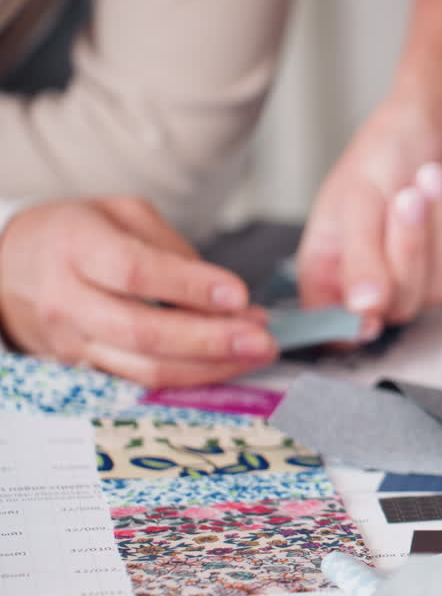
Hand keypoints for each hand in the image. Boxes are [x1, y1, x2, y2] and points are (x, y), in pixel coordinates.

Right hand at [0, 197, 276, 385]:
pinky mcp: (86, 368)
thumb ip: (171, 248)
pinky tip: (226, 363)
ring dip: (211, 366)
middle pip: (144, 332)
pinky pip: (142, 381)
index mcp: (77, 247)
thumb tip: (223, 293)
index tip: (239, 294)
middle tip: (263, 338)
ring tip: (256, 352)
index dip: (191, 287)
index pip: (136, 273)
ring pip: (146, 368)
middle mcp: (68, 299)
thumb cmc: (75, 234)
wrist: (8, 267)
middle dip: (213, 340)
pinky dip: (191, 375)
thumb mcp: (121, 214)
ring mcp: (74, 341)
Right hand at [298, 0, 441, 330]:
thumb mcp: (359, 198)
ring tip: (430, 180)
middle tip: (408, 196)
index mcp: (329, 271)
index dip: (349, 327)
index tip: (369, 307)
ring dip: (439, 230)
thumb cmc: (390, 152)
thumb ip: (359, 257)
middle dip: (408, 247)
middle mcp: (373, 288)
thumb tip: (362, 308)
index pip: (331, 328)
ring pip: (436, 291)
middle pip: (395, 308)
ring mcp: (421, 289)